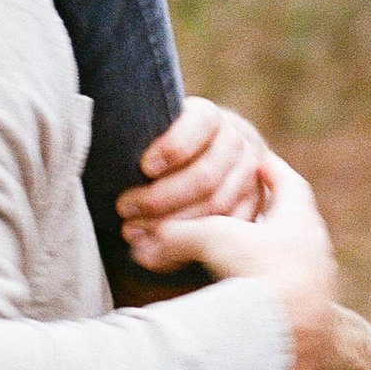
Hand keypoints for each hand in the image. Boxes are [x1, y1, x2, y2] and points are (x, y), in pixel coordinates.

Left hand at [118, 94, 272, 256]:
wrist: (200, 157)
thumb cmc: (160, 146)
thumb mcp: (153, 131)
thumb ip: (142, 138)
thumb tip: (116, 155)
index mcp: (211, 117)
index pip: (199, 125)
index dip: (172, 147)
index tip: (143, 167)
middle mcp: (238, 142)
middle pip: (205, 176)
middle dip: (160, 198)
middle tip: (124, 210)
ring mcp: (250, 175)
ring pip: (216, 206)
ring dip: (172, 226)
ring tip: (134, 233)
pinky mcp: (254, 204)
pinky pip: (227, 230)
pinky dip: (191, 245)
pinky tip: (159, 251)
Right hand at [136, 153, 339, 363]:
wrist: (292, 332)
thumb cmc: (259, 272)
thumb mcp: (214, 239)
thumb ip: (177, 236)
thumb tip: (139, 246)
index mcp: (300, 220)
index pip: (290, 184)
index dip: (273, 171)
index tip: (260, 162)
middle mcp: (315, 252)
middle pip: (294, 225)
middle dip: (271, 218)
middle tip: (251, 212)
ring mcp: (317, 289)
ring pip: (294, 266)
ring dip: (271, 262)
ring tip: (246, 262)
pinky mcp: (309, 323)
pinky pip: (289, 303)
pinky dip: (270, 299)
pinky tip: (252, 305)